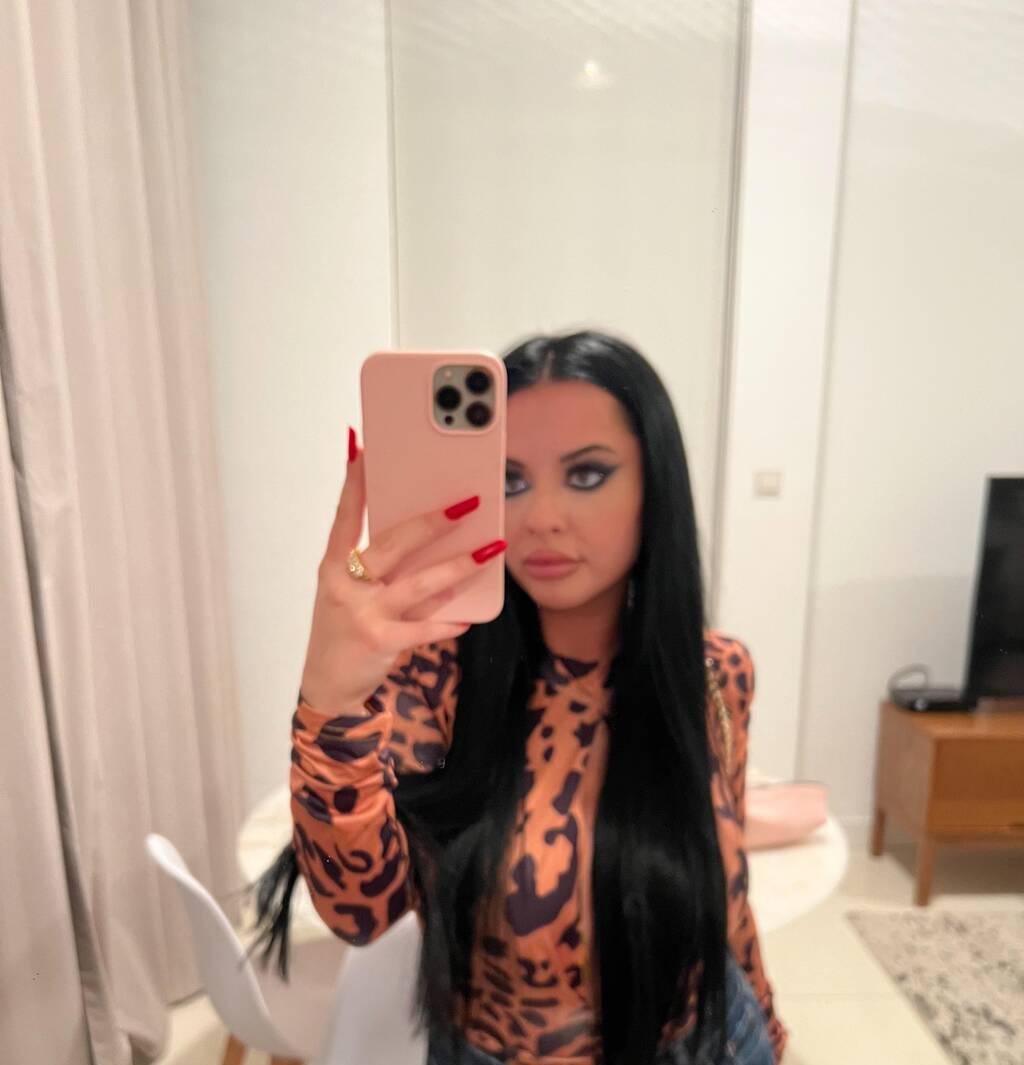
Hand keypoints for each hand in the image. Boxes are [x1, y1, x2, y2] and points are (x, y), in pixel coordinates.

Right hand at [298, 431, 505, 714]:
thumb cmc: (344, 626)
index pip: (344, 515)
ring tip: (490, 550)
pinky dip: (448, 621)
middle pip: (393, 544)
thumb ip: (378, 564)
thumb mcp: (348, 590)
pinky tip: (469, 617)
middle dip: (432, 522)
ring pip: (418, 583)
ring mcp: (361, 612)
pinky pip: (423, 628)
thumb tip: (425, 531)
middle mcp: (344, 584)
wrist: (327, 685)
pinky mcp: (379, 641)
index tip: (363, 448)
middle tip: (468, 503)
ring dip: (458, 566)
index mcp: (333, 564)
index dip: (354, 482)